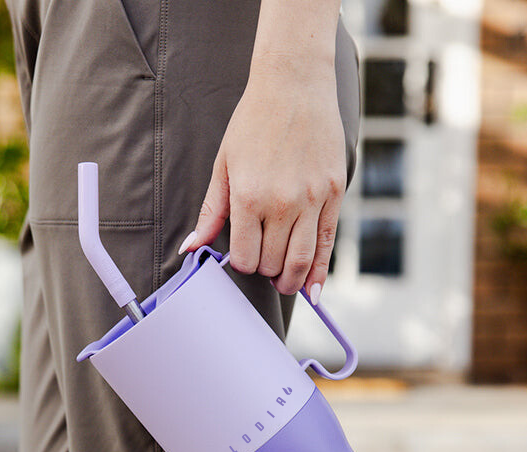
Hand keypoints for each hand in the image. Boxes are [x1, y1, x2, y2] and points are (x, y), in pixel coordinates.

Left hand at [179, 2, 344, 303]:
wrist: (294, 84)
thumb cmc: (253, 123)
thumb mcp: (224, 166)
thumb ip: (211, 212)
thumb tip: (191, 249)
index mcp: (249, 197)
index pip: (246, 258)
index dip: (243, 265)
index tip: (244, 257)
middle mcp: (282, 203)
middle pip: (273, 263)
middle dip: (265, 270)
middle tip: (263, 263)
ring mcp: (312, 199)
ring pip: (300, 261)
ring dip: (290, 281)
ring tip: (284, 283)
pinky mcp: (334, 193)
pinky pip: (327, 244)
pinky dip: (319, 272)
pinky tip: (313, 291)